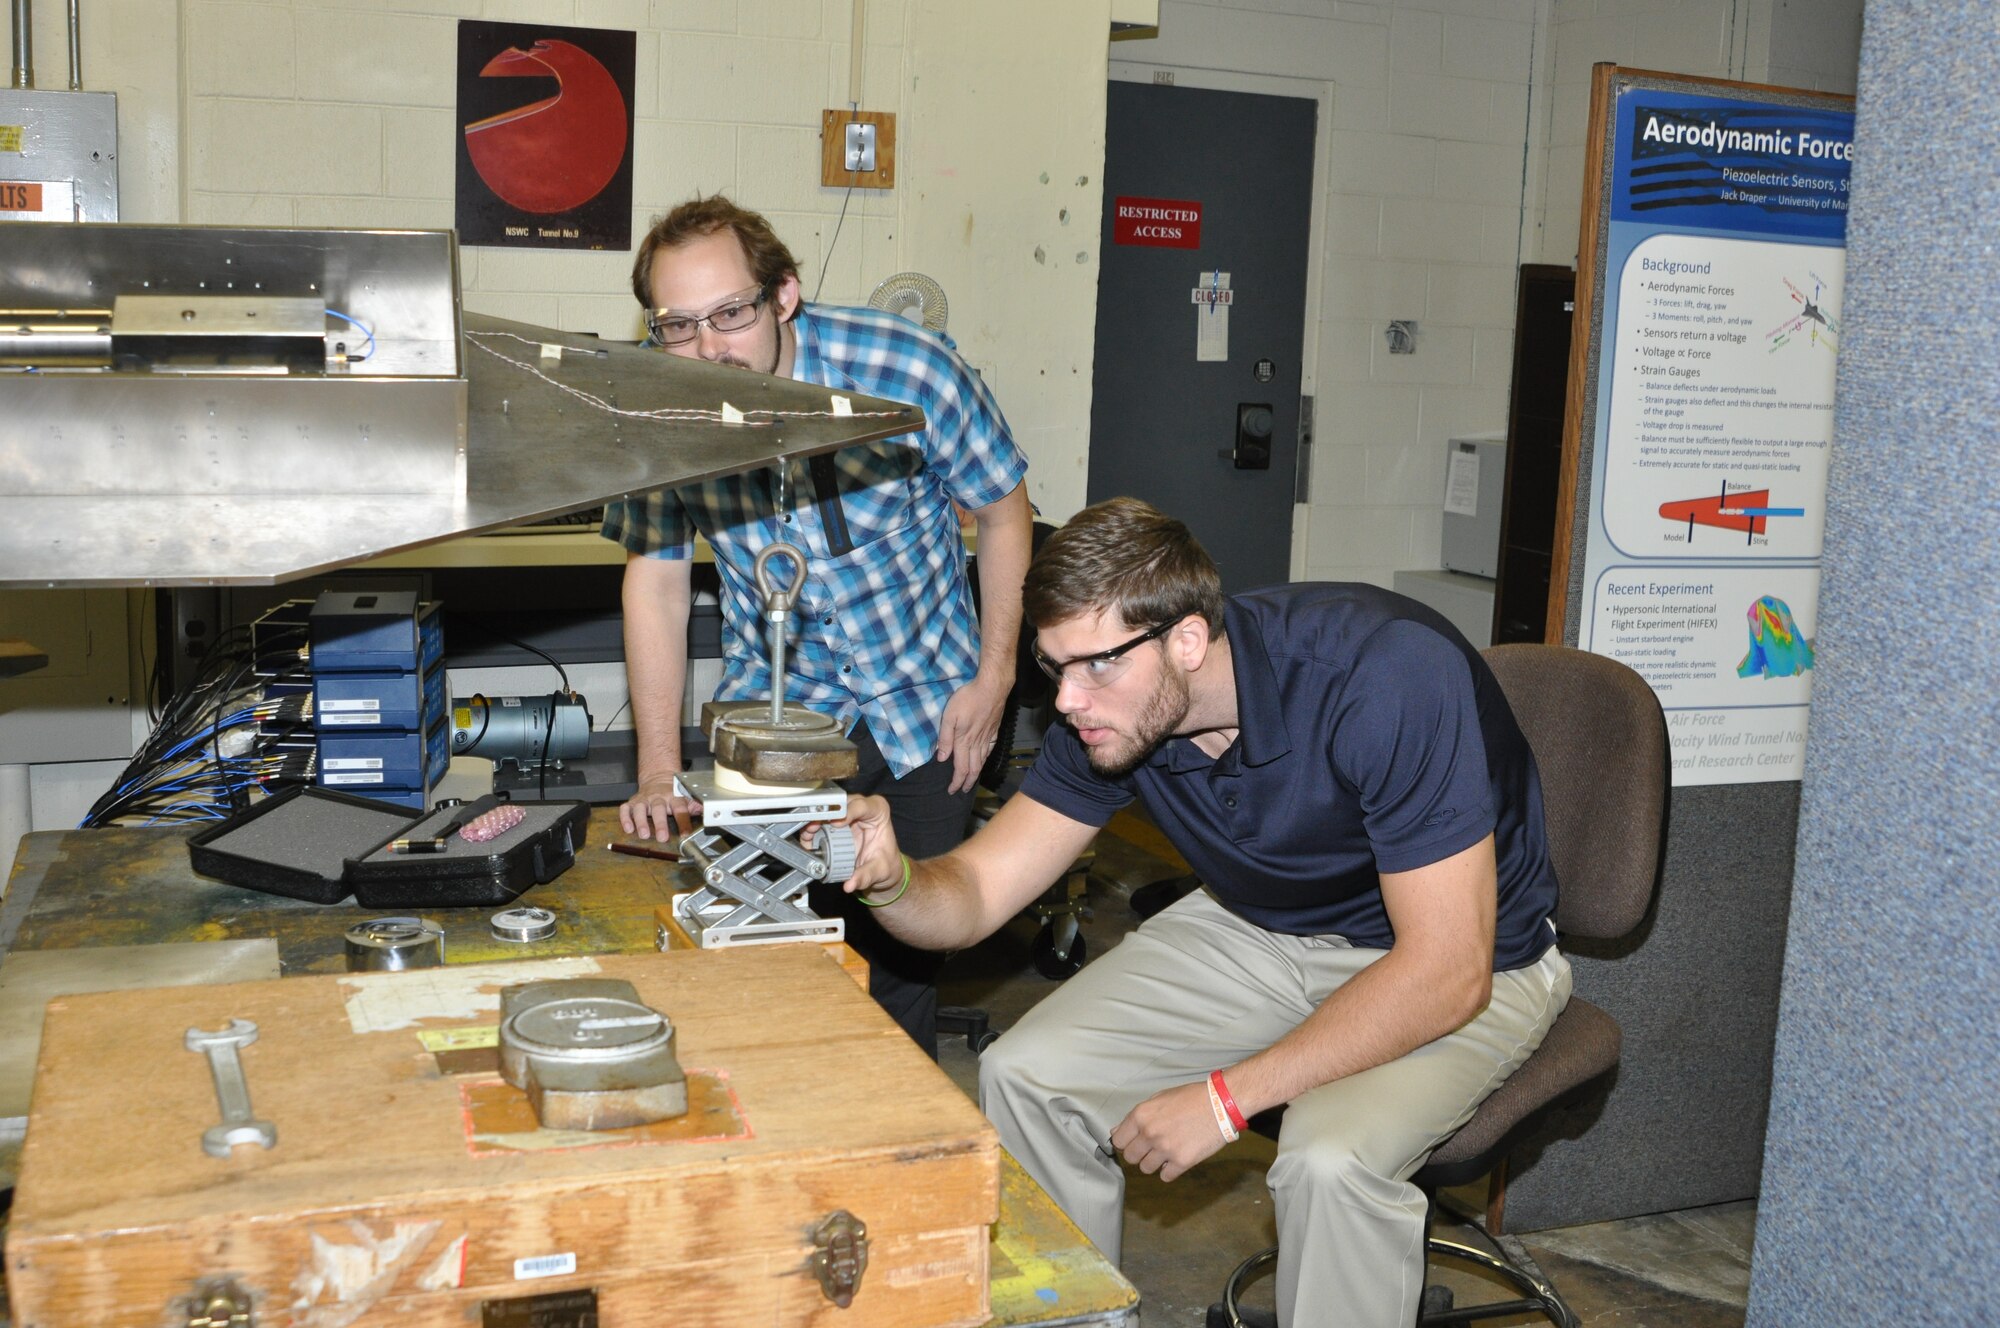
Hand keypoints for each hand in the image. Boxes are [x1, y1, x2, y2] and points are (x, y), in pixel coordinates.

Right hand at [619, 774, 699, 840]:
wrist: (658, 777)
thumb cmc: (673, 793)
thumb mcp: (686, 798)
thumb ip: (696, 806)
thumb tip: (710, 813)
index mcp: (673, 797)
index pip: (680, 809)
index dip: (683, 822)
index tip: (685, 834)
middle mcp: (658, 798)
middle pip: (659, 809)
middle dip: (660, 824)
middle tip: (662, 837)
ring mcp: (644, 800)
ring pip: (641, 809)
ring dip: (641, 822)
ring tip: (644, 834)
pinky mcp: (633, 802)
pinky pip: (626, 809)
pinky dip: (625, 818)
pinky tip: (628, 828)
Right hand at [807, 794, 903, 897]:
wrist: (879, 869)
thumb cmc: (884, 863)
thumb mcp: (879, 871)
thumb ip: (865, 876)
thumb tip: (850, 884)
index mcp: (878, 811)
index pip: (861, 805)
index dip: (847, 812)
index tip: (836, 824)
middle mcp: (860, 808)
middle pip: (838, 804)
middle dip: (824, 814)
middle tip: (814, 828)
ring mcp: (844, 814)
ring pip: (825, 811)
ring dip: (813, 821)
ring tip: (807, 835)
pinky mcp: (832, 823)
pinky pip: (818, 822)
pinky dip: (810, 830)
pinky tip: (807, 841)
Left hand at [935, 672, 1009, 794]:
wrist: (992, 687)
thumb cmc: (967, 699)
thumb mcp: (949, 716)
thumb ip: (945, 738)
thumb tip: (942, 758)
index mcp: (964, 741)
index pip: (961, 768)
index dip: (956, 782)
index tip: (951, 791)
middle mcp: (977, 743)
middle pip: (973, 769)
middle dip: (967, 782)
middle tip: (962, 791)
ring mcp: (987, 737)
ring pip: (982, 761)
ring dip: (976, 773)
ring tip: (971, 780)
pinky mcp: (994, 730)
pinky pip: (989, 750)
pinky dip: (985, 759)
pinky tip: (983, 760)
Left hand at [1109, 1080, 1230, 1181]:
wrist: (1220, 1104)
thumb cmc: (1191, 1098)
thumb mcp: (1160, 1098)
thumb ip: (1138, 1117)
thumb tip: (1117, 1132)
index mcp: (1141, 1115)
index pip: (1118, 1140)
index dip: (1126, 1142)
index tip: (1134, 1142)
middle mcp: (1150, 1133)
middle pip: (1130, 1157)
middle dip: (1139, 1153)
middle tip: (1152, 1147)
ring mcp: (1165, 1149)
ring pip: (1146, 1168)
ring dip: (1154, 1163)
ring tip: (1167, 1151)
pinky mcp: (1182, 1161)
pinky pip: (1165, 1176)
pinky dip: (1170, 1170)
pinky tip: (1178, 1158)